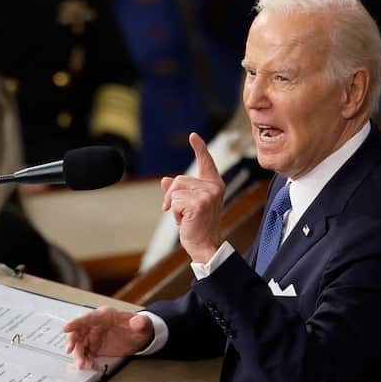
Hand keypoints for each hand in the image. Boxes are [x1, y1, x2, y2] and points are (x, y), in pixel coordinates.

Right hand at [63, 306, 154, 369]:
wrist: (140, 337)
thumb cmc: (139, 327)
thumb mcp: (143, 325)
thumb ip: (140, 323)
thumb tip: (138, 322)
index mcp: (106, 315)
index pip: (89, 317)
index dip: (77, 322)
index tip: (66, 328)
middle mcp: (96, 325)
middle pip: (79, 331)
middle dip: (73, 340)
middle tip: (70, 350)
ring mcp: (94, 336)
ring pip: (81, 344)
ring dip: (79, 354)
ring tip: (82, 364)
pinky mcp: (95, 347)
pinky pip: (86, 353)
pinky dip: (84, 359)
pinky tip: (87, 365)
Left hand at [162, 133, 225, 264]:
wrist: (205, 245)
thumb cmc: (198, 226)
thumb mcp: (188, 205)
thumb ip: (179, 191)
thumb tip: (165, 180)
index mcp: (214, 184)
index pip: (206, 162)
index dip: (199, 148)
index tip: (193, 136)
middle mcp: (214, 187)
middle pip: (179, 180)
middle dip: (171, 197)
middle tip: (179, 213)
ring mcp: (207, 195)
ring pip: (175, 191)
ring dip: (173, 206)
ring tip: (184, 218)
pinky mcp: (198, 204)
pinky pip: (174, 202)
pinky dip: (174, 214)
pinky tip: (184, 222)